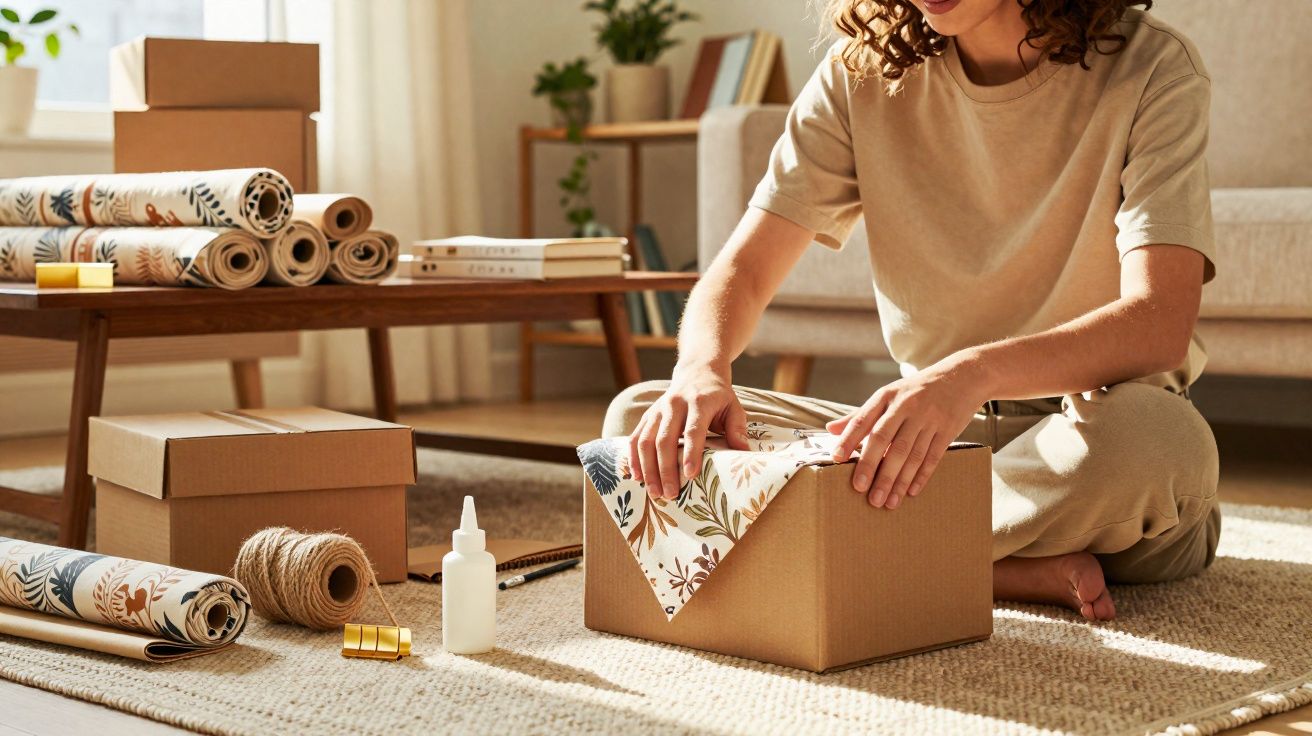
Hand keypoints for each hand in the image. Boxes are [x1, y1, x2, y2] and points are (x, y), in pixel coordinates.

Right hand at [629, 366, 749, 500]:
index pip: (693, 430)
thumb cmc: (718, 396)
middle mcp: (674, 404)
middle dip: (666, 469)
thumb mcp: (734, 407)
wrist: (697, 371)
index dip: (691, 453)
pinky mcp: (648, 415)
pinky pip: (635, 437)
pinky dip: (633, 458)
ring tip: (654, 492)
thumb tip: (743, 453)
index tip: (690, 474)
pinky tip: (636, 477)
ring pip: (646, 440)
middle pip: (665, 439)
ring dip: (648, 468)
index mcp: (699, 402)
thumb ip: (737, 428)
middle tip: (670, 494)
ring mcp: (658, 410)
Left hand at [827, 354, 988, 509]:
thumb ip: (861, 414)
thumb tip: (830, 430)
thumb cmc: (917, 390)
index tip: (836, 459)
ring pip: (909, 453)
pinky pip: (932, 456)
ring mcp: (928, 417)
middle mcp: (906, 405)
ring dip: (896, 480)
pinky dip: (920, 476)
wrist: (962, 376)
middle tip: (861, 490)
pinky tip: (910, 492)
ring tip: (886, 502)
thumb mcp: (889, 394)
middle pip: (885, 440)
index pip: (863, 419)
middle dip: (872, 467)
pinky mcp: (948, 429)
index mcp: (887, 396)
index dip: (848, 439)